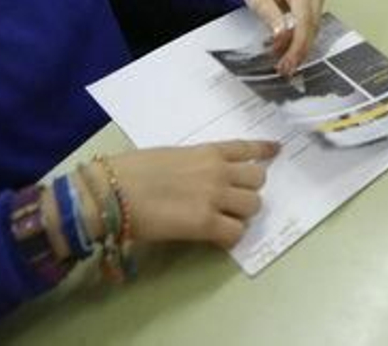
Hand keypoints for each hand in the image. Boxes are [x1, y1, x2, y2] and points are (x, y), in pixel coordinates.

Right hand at [106, 141, 278, 248]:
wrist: (111, 192)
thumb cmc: (129, 172)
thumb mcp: (169, 156)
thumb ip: (192, 164)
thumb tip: (197, 176)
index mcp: (207, 151)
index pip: (247, 148)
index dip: (264, 151)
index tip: (276, 151)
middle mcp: (218, 171)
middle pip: (258, 180)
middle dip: (248, 190)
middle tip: (232, 201)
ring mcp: (215, 197)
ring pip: (253, 206)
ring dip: (241, 215)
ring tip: (223, 221)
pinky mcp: (206, 223)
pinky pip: (235, 233)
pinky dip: (229, 237)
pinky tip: (216, 238)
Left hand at [241, 0, 324, 74]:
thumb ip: (271, 17)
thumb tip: (282, 37)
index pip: (305, 20)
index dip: (297, 44)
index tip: (288, 62)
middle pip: (312, 27)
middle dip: (299, 51)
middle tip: (286, 68)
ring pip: (314, 29)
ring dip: (300, 48)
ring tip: (285, 63)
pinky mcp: (315, 4)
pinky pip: (311, 27)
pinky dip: (301, 40)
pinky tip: (290, 52)